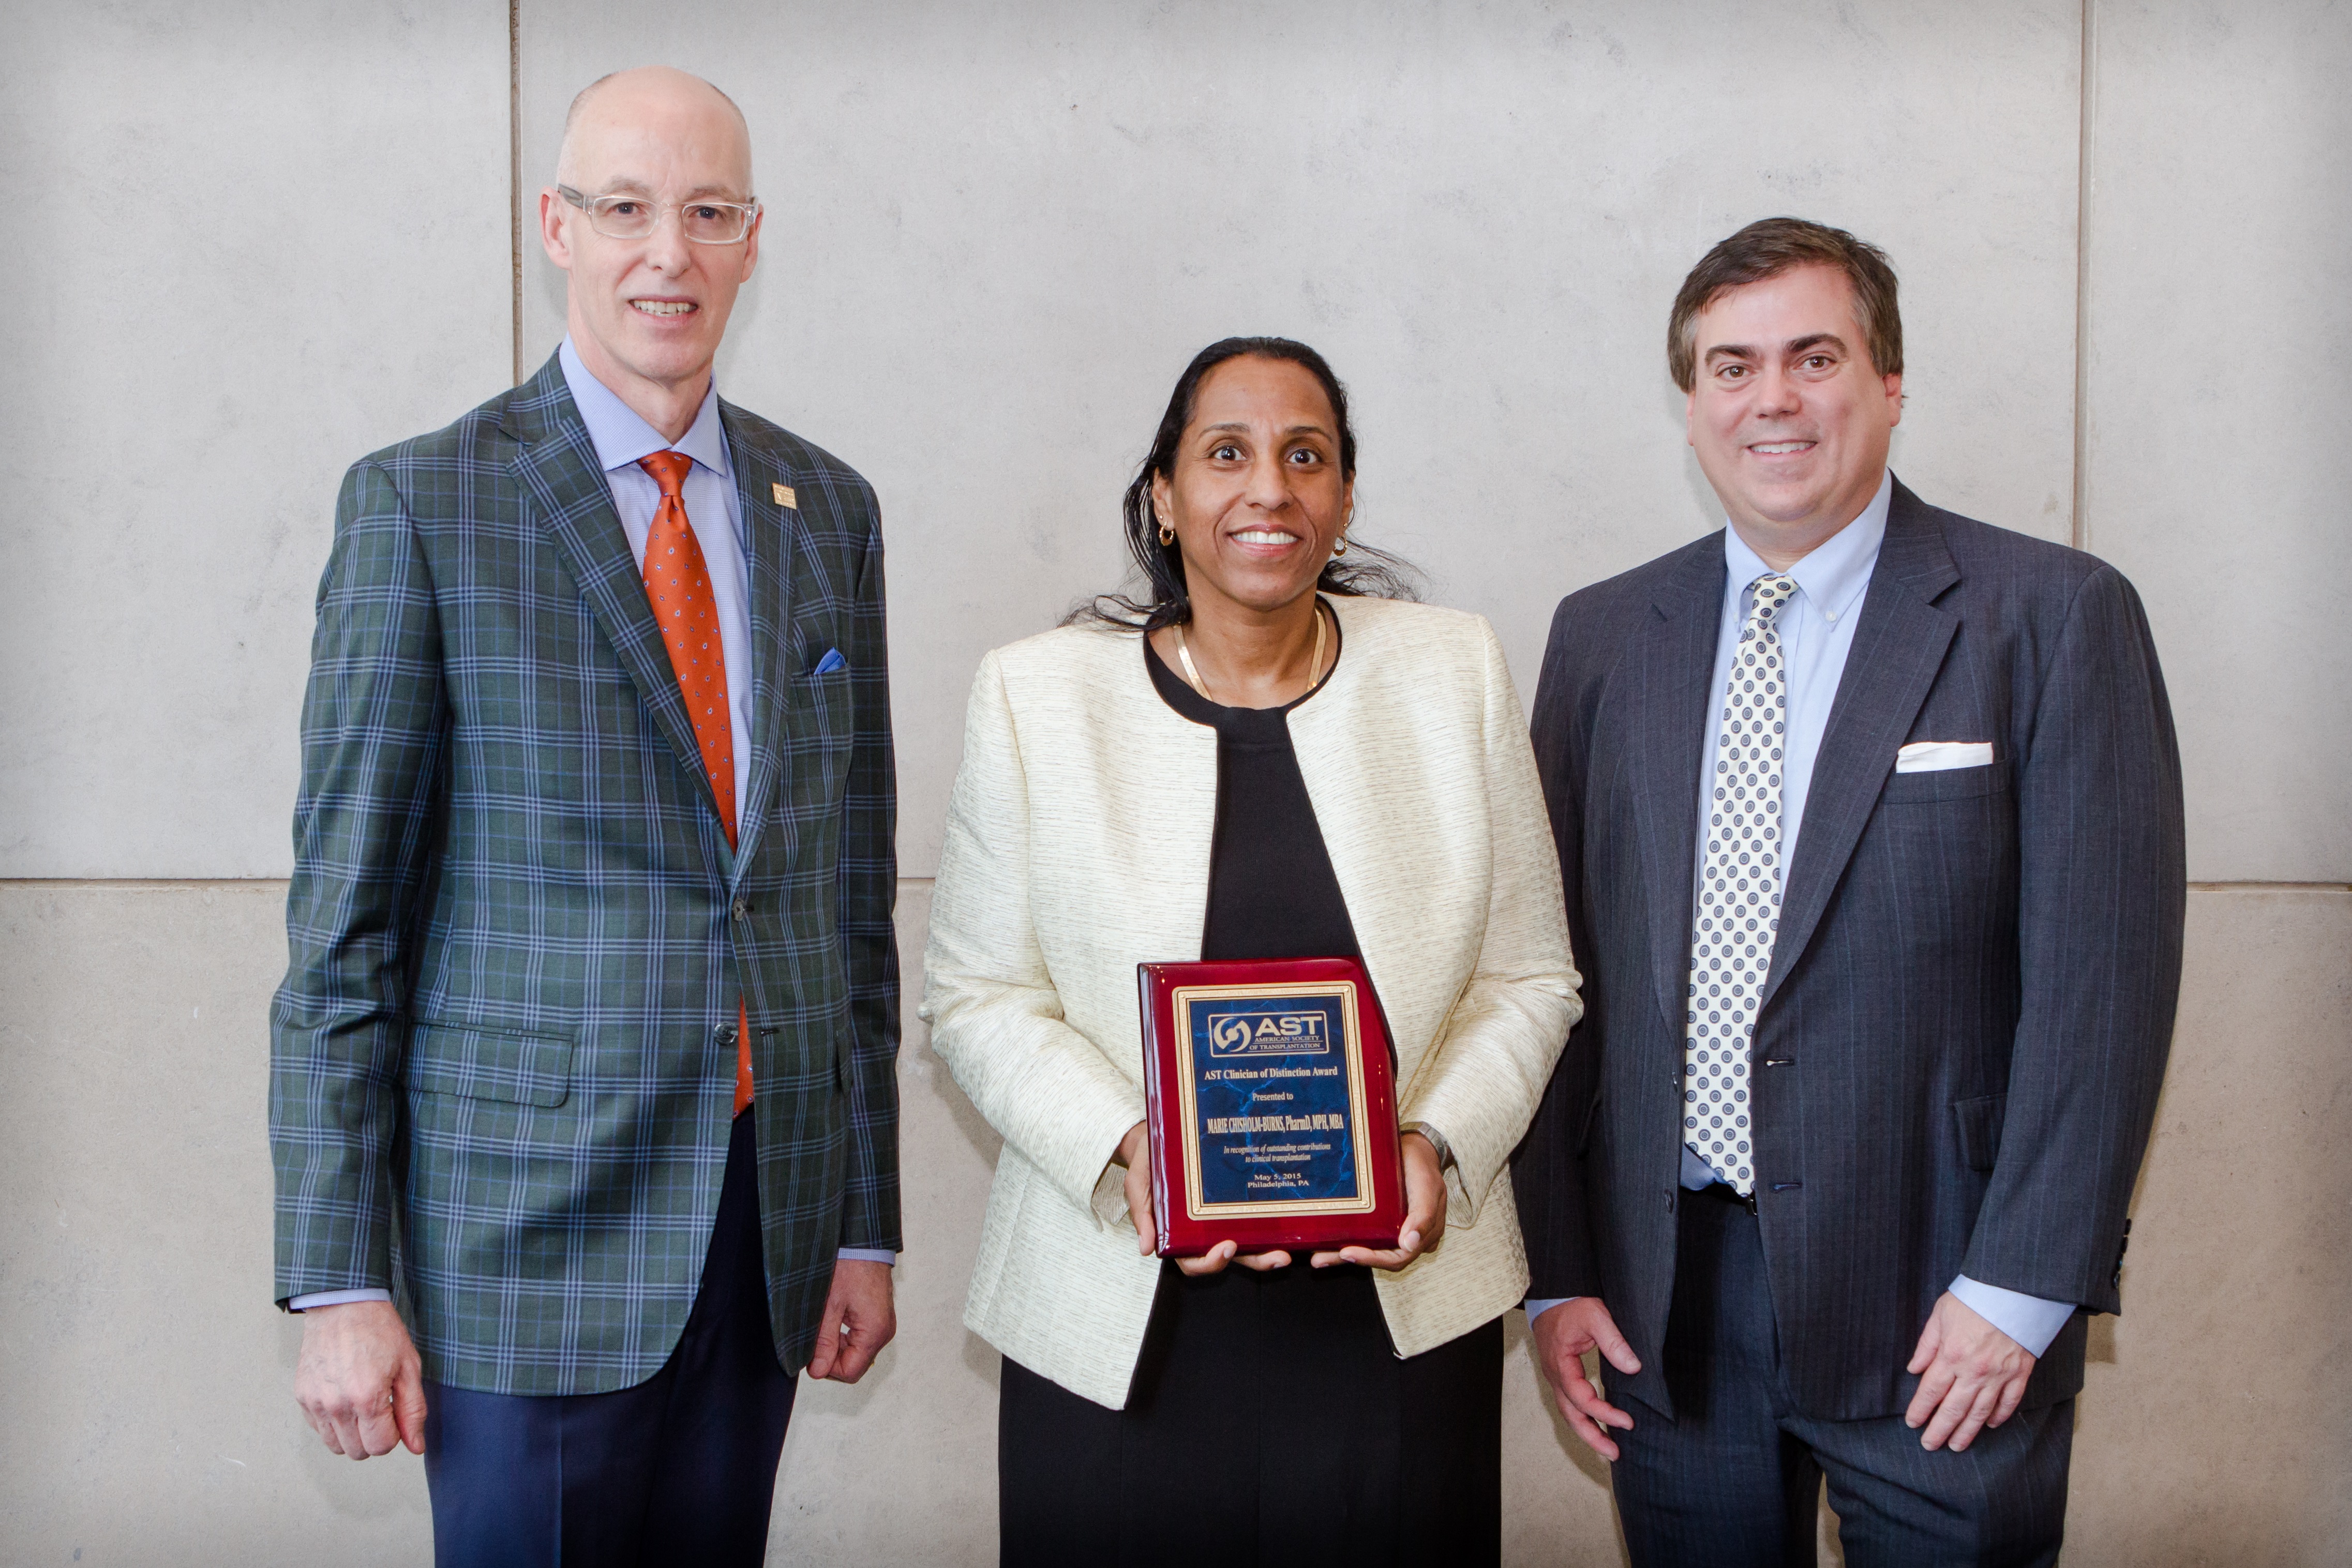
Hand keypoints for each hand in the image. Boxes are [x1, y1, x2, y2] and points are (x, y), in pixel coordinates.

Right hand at [294, 1299, 425, 1458]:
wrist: (344, 1305)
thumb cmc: (379, 1331)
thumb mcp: (409, 1367)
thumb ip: (413, 1411)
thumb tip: (416, 1447)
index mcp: (366, 1398)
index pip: (381, 1447)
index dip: (394, 1435)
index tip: (394, 1413)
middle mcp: (336, 1405)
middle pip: (358, 1451)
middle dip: (374, 1436)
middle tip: (380, 1407)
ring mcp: (315, 1402)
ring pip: (335, 1446)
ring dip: (352, 1434)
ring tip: (361, 1404)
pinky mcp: (302, 1397)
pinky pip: (318, 1429)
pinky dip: (333, 1422)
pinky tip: (344, 1397)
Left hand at [807, 1258, 896, 1382]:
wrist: (863, 1241)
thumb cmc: (848, 1265)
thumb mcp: (829, 1305)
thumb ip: (823, 1341)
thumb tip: (817, 1371)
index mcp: (874, 1332)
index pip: (850, 1372)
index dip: (827, 1368)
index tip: (811, 1352)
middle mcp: (884, 1332)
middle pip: (855, 1364)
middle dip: (831, 1357)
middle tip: (815, 1336)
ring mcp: (883, 1325)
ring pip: (857, 1353)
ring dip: (837, 1346)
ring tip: (823, 1324)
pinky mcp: (879, 1317)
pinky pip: (861, 1339)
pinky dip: (845, 1336)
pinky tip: (834, 1319)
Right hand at [1115, 1121, 1291, 1275]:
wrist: (1159, 1133)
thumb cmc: (1148, 1162)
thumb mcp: (1138, 1185)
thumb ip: (1143, 1215)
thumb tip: (1146, 1247)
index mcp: (1179, 1233)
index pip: (1194, 1261)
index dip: (1210, 1262)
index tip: (1226, 1247)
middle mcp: (1204, 1230)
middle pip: (1231, 1257)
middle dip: (1255, 1261)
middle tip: (1276, 1256)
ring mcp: (1222, 1215)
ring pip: (1248, 1242)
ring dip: (1268, 1250)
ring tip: (1288, 1249)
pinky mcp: (1236, 1198)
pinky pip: (1254, 1215)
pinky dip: (1270, 1223)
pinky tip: (1289, 1220)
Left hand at [1311, 1129, 1446, 1270]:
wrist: (1417, 1149)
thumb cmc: (1422, 1167)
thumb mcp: (1427, 1187)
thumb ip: (1423, 1217)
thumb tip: (1410, 1244)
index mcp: (1422, 1235)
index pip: (1397, 1257)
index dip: (1373, 1259)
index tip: (1348, 1253)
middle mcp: (1407, 1237)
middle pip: (1379, 1257)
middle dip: (1352, 1258)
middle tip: (1322, 1258)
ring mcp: (1393, 1228)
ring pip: (1369, 1248)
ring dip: (1342, 1254)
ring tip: (1317, 1256)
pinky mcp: (1381, 1220)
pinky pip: (1365, 1234)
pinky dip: (1345, 1238)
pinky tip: (1324, 1239)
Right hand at [1530, 1297, 1640, 1460]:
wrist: (1551, 1294)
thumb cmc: (1571, 1304)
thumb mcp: (1596, 1316)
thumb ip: (1614, 1341)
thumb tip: (1633, 1367)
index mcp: (1561, 1365)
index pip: (1582, 1400)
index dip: (1605, 1414)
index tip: (1627, 1422)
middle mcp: (1555, 1375)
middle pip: (1571, 1415)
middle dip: (1592, 1437)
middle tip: (1615, 1453)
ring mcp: (1556, 1376)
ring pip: (1568, 1412)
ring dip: (1587, 1431)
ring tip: (1608, 1447)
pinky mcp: (1561, 1373)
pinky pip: (1570, 1403)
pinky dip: (1583, 1418)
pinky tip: (1597, 1424)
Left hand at [1905, 1290, 2036, 1451]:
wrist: (2014, 1292)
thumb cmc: (1974, 1299)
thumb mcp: (1940, 1315)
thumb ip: (1926, 1345)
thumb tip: (1914, 1369)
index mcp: (1951, 1355)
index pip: (1931, 1391)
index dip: (1920, 1410)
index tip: (1913, 1424)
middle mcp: (1974, 1371)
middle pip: (1953, 1409)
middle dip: (1940, 1429)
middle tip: (1930, 1445)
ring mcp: (1999, 1375)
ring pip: (1980, 1412)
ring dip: (1967, 1432)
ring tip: (1956, 1445)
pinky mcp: (2019, 1374)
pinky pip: (2009, 1402)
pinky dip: (1999, 1416)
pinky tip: (1989, 1425)